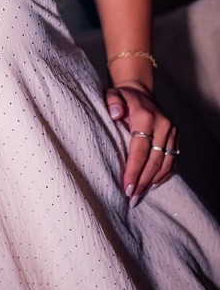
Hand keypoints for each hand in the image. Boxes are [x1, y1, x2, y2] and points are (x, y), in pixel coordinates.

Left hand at [106, 83, 178, 205]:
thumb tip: (116, 114)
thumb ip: (113, 103)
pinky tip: (152, 185)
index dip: (134, 171)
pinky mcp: (176, 138)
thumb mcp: (113, 95)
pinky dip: (163, 175)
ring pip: (165, 163)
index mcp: (146, 117)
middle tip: (132, 198)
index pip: (140, 150)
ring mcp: (172, 132)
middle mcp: (163, 125)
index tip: (127, 188)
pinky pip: (172, 161)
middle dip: (142, 181)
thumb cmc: (123, 98)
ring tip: (140, 195)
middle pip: (154, 161)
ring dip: (153, 181)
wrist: (141, 92)